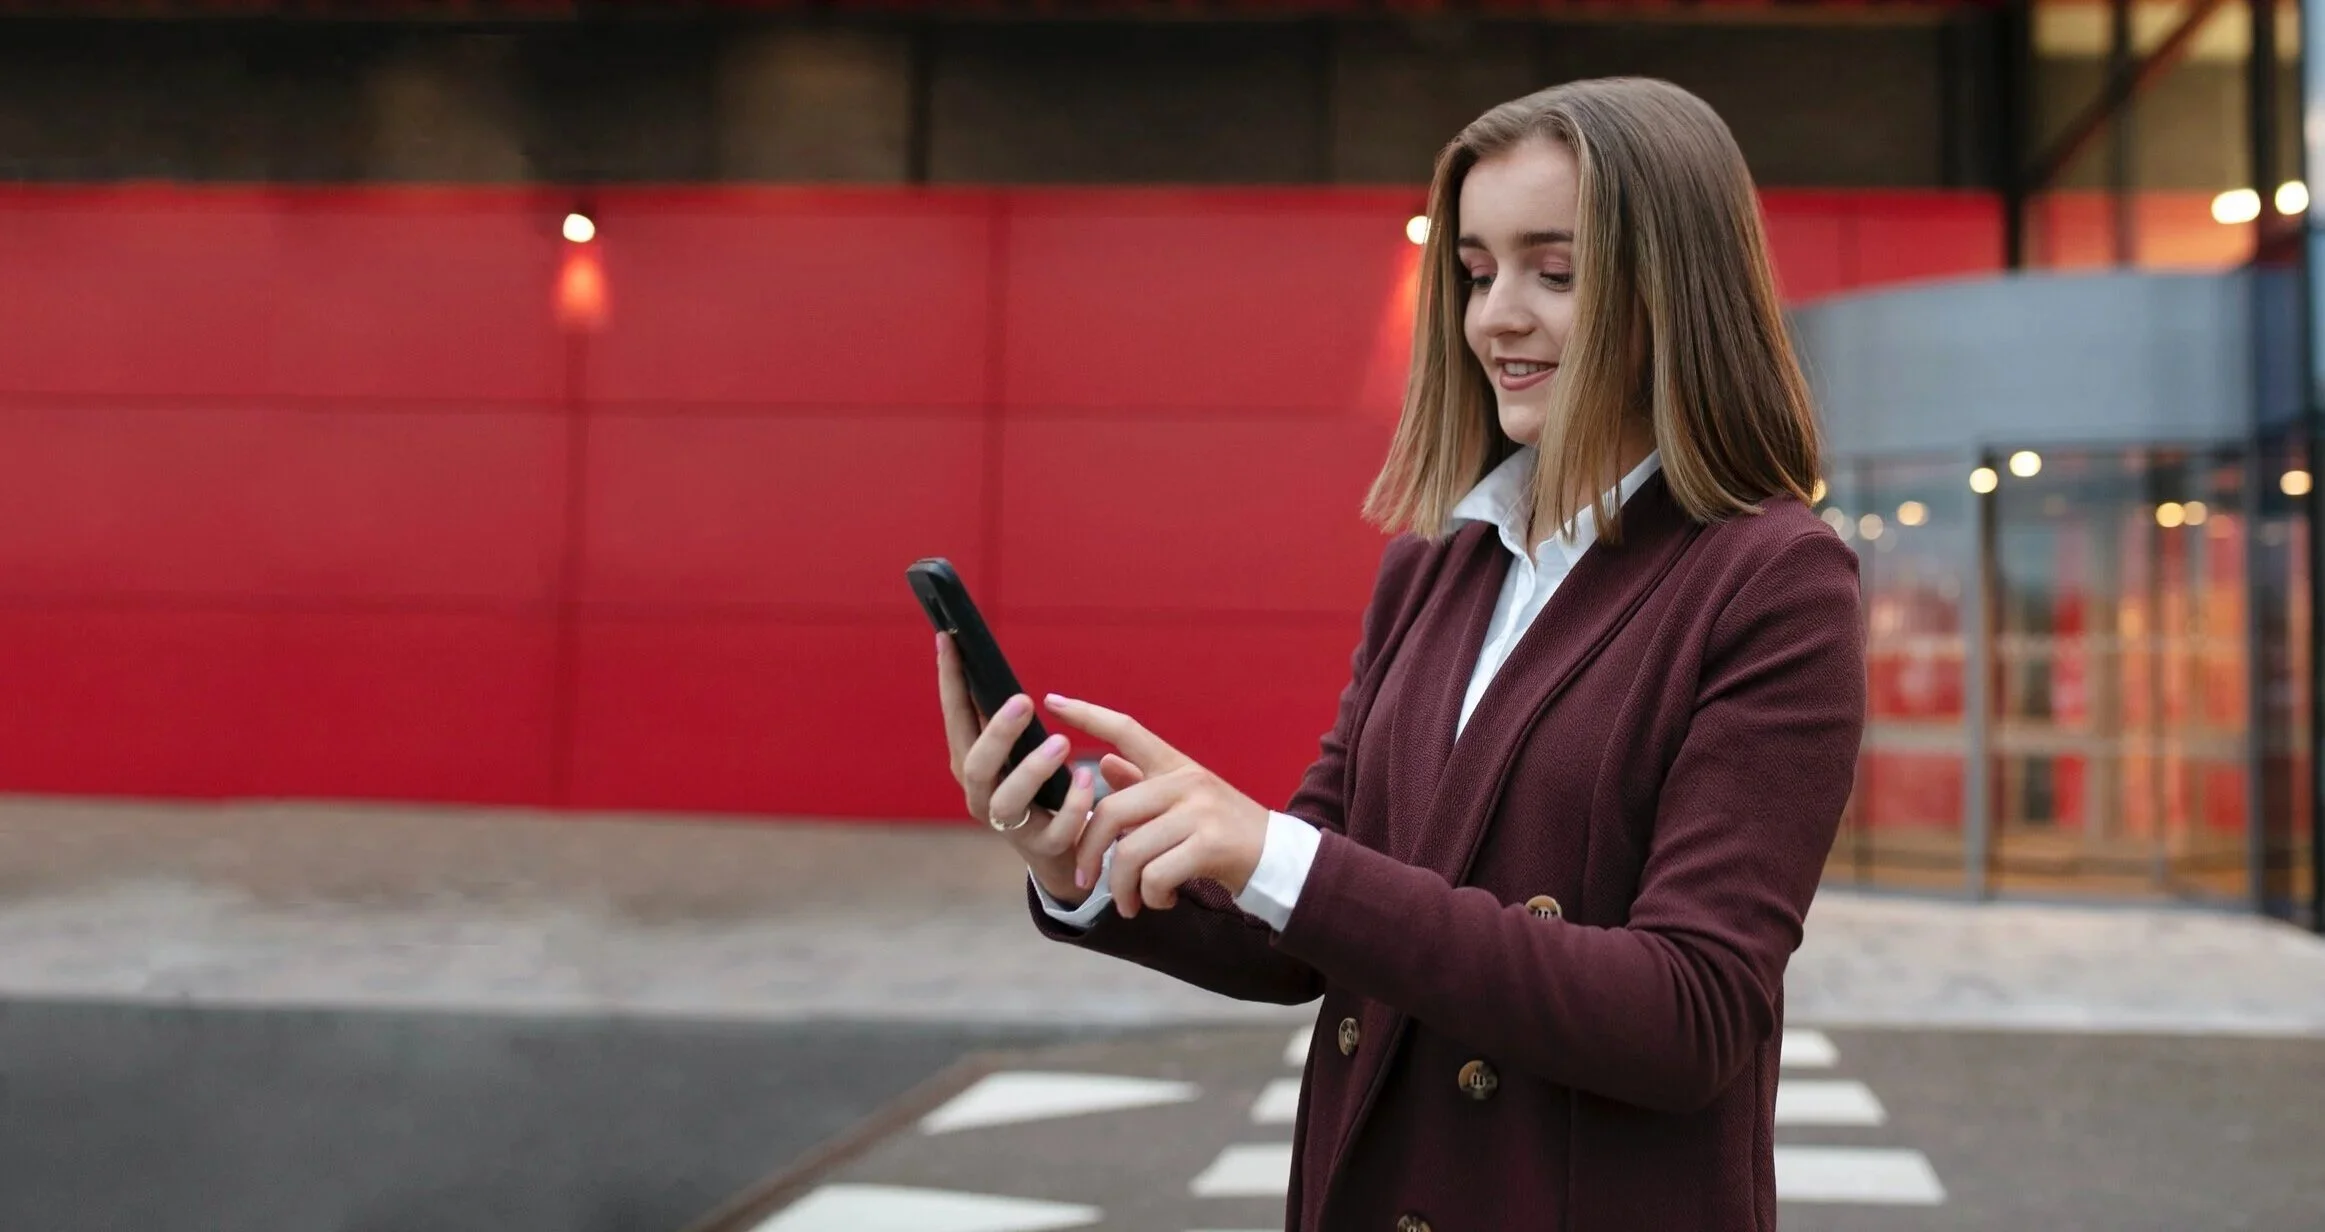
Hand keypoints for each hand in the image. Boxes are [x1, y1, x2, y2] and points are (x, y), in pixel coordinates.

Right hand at [935, 633, 1098, 905]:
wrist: (1060, 854)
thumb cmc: (1038, 789)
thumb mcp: (1016, 752)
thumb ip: (1003, 720)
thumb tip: (986, 662)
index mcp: (971, 764)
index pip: (955, 718)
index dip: (949, 681)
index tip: (949, 639)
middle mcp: (982, 795)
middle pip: (974, 766)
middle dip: (996, 733)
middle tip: (1023, 700)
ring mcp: (1011, 825)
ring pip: (1008, 801)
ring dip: (1032, 770)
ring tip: (1062, 742)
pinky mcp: (1045, 848)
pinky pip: (1057, 830)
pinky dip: (1072, 804)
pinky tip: (1086, 777)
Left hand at [1042, 694, 1269, 918]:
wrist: (1279, 860)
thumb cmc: (1224, 833)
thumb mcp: (1186, 803)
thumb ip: (1144, 785)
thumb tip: (1104, 763)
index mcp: (1177, 766)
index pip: (1127, 730)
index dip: (1088, 714)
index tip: (1052, 701)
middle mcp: (1186, 783)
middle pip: (1111, 811)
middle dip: (1089, 854)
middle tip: (1085, 882)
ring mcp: (1200, 812)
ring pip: (1130, 852)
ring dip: (1122, 888)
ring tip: (1131, 903)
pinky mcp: (1210, 845)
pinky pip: (1155, 876)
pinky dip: (1150, 897)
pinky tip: (1162, 900)